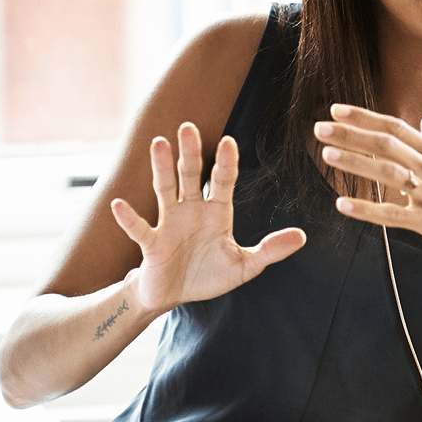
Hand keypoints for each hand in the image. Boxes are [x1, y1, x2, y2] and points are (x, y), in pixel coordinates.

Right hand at [110, 122, 305, 312]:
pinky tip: (119, 204)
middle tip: (189, 126)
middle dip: (190, 152)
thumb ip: (270, 251)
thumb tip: (302, 237)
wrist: (174, 295)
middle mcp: (191, 210)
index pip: (222, 181)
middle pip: (191, 175)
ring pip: (164, 189)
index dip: (225, 163)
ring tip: (159, 142)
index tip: (229, 141)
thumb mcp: (244, 266)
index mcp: (216, 212)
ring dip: (161, 167)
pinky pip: (139, 228)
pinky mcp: (151, 243)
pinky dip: (128, 217)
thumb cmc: (208, 275)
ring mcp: (169, 223)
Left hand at [314, 103, 421, 270]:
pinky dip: (367, 210)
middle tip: (319, 127)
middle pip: (385, 144)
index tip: (336, 109)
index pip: (396, 126)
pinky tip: (342, 204)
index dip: (364, 117)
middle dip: (350, 135)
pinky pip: (394, 215)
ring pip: (386, 174)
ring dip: (355, 163)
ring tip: (327, 154)